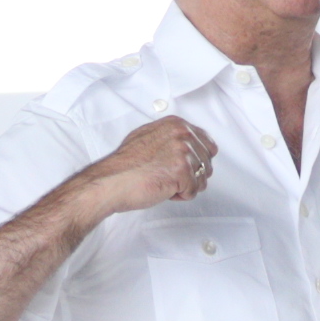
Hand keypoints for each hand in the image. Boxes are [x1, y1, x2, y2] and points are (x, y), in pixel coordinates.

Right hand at [83, 113, 215, 221]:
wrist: (111, 181)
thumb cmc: (126, 165)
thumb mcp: (148, 137)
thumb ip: (170, 137)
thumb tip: (189, 143)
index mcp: (176, 124)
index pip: (208, 144)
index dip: (198, 161)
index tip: (183, 167)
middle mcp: (182, 134)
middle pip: (208, 163)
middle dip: (192, 175)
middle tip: (169, 177)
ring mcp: (183, 151)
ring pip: (202, 179)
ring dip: (185, 187)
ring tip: (164, 182)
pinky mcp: (182, 171)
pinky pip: (193, 191)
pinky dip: (180, 196)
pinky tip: (163, 189)